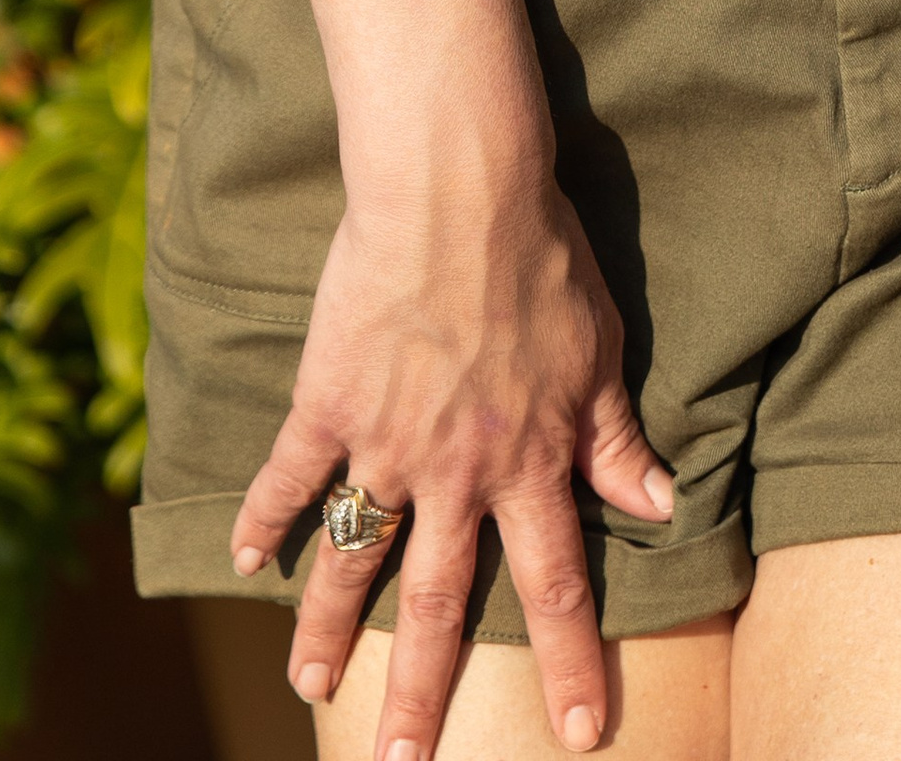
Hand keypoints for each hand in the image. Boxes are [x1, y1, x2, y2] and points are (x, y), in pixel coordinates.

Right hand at [231, 176, 671, 758]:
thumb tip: (659, 506)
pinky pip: (288, 475)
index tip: (581, 734)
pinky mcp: (327, 400)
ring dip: (328, 627)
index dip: (571, 662)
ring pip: (352, 556)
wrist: (459, 193)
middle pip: (436, 603)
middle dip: (421, 693)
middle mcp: (455, 472)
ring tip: (307, 686)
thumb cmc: (542, 258)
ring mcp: (385, 442)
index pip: (556, 585)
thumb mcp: (600, 351)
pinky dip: (262, 518)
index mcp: (528, 462)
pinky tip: (242, 562)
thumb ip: (616, 439)